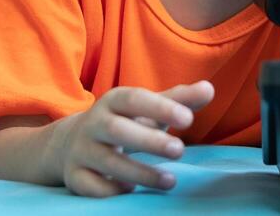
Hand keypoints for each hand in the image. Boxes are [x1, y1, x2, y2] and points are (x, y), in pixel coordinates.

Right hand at [55, 80, 214, 196]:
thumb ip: (178, 100)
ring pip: (108, 162)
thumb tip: (209, 89)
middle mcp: (94, 123)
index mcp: (113, 101)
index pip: (135, 99)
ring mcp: (81, 150)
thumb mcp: (148, 109)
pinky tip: (132, 190)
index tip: (188, 119)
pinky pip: (91, 186)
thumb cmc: (123, 122)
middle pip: (118, 130)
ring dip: (140, 173)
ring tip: (170, 181)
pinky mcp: (74, 176)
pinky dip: (111, 190)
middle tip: (180, 151)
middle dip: (150, 142)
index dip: (160, 107)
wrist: (70, 142)